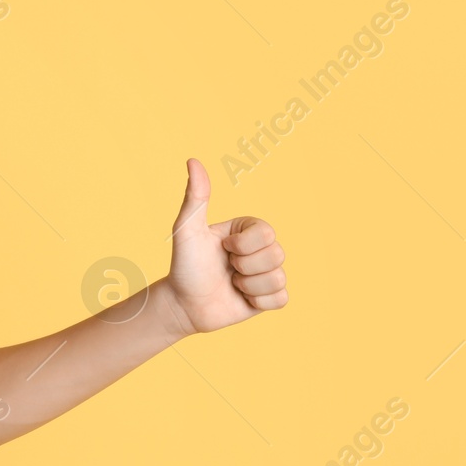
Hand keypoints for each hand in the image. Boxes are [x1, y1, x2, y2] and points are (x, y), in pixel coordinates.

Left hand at [160, 158, 288, 335]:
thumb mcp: (187, 230)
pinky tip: (241, 298)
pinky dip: (258, 302)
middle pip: (277, 254)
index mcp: (247, 229)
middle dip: (245, 267)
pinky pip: (282, 299)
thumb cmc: (184, 265)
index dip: (243, 245)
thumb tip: (192, 160)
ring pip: (278, 278)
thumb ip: (195, 197)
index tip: (223, 249)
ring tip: (232, 284)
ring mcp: (266, 273)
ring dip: (249, 286)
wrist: (183, 305)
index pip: (267, 232)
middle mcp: (260, 249)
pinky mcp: (269, 297)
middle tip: (227, 269)